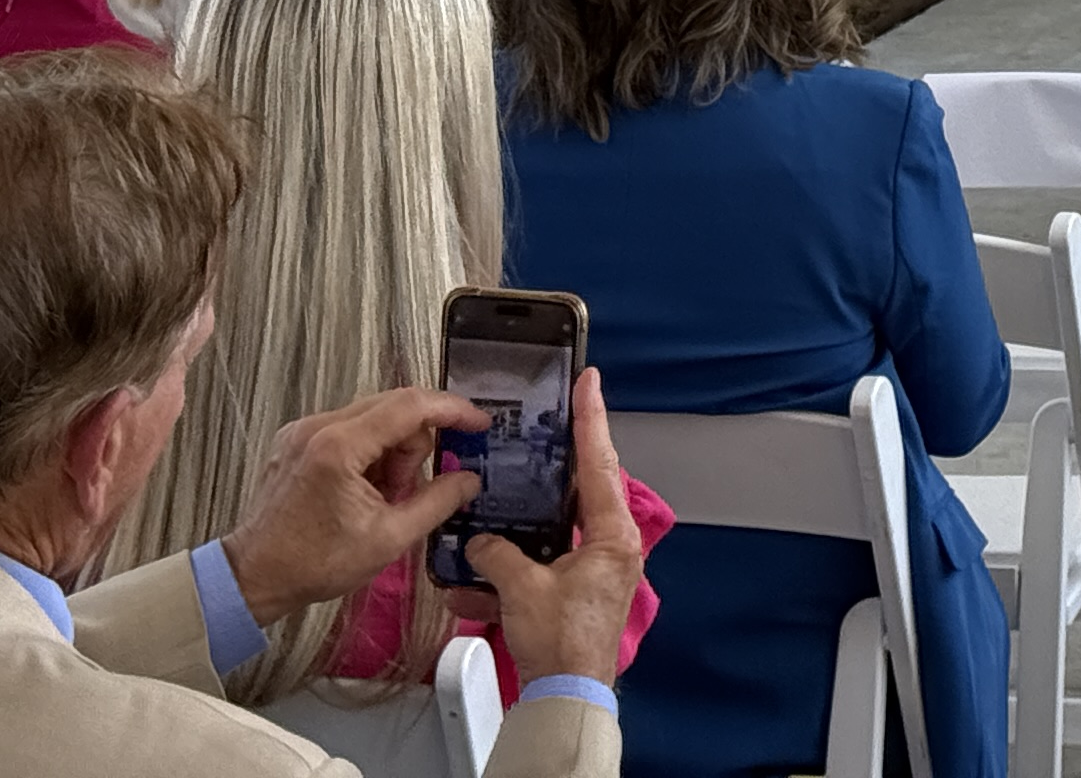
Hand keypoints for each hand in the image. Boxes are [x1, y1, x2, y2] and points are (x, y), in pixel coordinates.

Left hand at [219, 385, 488, 627]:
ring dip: (392, 450)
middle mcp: (319, 426)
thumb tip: (470, 480)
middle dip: (416, 444)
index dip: (453, 410)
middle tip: (408, 490)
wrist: (252, 578)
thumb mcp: (388, 539)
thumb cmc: (317, 564)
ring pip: (374, 417)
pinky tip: (363, 489)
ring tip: (382, 497)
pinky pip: (350, 428)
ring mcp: (304, 430)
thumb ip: (437, 502)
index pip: (411, 406)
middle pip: (395, 407)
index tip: (480, 425)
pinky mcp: (296, 440)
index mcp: (340, 447)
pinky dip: (369, 452)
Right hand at [477, 369, 642, 691]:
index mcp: (611, 535)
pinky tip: (469, 587)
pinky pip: (536, 573)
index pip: (599, 462)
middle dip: (547, 474)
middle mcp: (609, 547)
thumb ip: (499, 554)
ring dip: (514, 535)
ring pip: (549, 535)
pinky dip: (505, 578)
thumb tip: (482, 542)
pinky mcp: (571, 597)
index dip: (590, 419)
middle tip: (535, 437)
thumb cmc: (562, 643)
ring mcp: (592, 572)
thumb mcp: (523, 589)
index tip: (589, 381)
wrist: (566, 697)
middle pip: (575, 494)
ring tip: (485, 520)